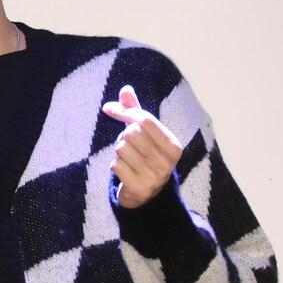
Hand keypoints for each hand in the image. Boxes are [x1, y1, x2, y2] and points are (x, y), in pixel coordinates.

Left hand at [102, 85, 182, 208]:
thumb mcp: (145, 134)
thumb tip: (125, 89)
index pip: (145, 119)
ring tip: (129, 159)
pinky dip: (115, 166)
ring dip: (118, 152)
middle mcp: (168, 161)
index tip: (109, 108)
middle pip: (131, 133)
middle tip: (129, 146)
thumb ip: (136, 111)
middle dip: (123, 137)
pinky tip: (125, 171)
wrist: (147, 194)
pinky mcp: (139, 188)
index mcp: (173, 145)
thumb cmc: (145, 156)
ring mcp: (155, 177)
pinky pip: (115, 166)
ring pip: (121, 149)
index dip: (124, 111)